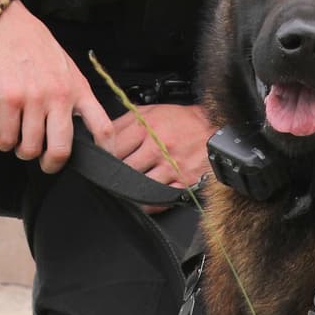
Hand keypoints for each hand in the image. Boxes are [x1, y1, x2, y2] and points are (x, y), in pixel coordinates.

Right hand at [0, 0, 109, 173]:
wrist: (5, 25)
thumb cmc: (34, 45)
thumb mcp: (67, 68)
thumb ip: (73, 96)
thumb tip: (76, 126)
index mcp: (78, 88)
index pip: (102, 127)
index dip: (105, 153)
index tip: (101, 165)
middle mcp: (59, 96)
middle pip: (62, 149)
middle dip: (52, 164)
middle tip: (46, 163)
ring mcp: (34, 99)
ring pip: (30, 148)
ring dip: (23, 150)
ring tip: (19, 141)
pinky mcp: (9, 99)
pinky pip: (7, 138)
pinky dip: (4, 142)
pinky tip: (5, 135)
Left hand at [100, 103, 217, 202]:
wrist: (213, 129)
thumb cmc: (181, 120)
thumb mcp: (151, 111)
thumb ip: (125, 121)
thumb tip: (101, 132)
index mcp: (146, 127)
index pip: (113, 147)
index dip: (104, 156)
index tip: (101, 161)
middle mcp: (158, 147)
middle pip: (124, 168)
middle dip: (115, 174)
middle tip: (109, 178)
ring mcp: (171, 166)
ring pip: (139, 185)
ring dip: (129, 190)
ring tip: (123, 190)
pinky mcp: (183, 182)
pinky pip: (159, 199)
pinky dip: (148, 203)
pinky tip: (142, 200)